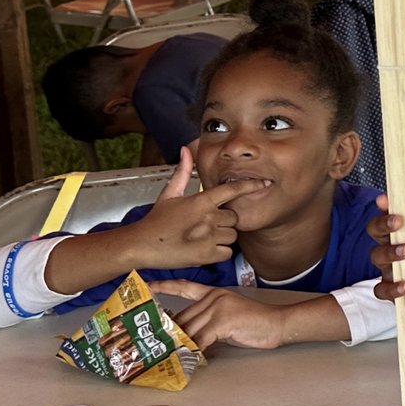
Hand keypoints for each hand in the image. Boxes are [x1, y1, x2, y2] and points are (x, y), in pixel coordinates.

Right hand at [129, 150, 241, 268]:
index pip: (233, 190)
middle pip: (234, 218)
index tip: (263, 183)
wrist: (141, 245)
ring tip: (203, 237)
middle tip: (207, 224)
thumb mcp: (169, 194)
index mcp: (201, 201)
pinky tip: (204, 249)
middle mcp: (209, 218)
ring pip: (232, 236)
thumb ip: (183, 172)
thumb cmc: (155, 220)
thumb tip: (186, 149)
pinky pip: (226, 253)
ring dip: (222, 237)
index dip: (250, 185)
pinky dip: (219, 252)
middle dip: (225, 221)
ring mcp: (209, 237)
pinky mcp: (208, 256)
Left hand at [152, 281, 291, 350]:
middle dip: (169, 333)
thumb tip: (187, 336)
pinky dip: (195, 351)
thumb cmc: (254, 323)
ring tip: (168, 357)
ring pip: (190, 329)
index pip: (184, 286)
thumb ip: (207, 321)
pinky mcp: (223, 321)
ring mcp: (218, 308)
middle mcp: (213, 297)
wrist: (277, 323)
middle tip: (154, 345)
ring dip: (179, 346)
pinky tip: (190, 358)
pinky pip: (202, 339)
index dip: (164, 286)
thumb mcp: (227, 317)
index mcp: (213, 293)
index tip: (146, 286)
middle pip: (183, 317)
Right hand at [368, 182, 404, 302]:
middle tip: (399, 222)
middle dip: (384, 224)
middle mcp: (389, 243)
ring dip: (390, 252)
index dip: (383, 205)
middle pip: (374, 230)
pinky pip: (382, 289)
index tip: (385, 199)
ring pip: (377, 257)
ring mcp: (388, 265)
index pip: (386, 211)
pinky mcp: (391, 287)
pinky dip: (391, 288)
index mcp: (400, 227)